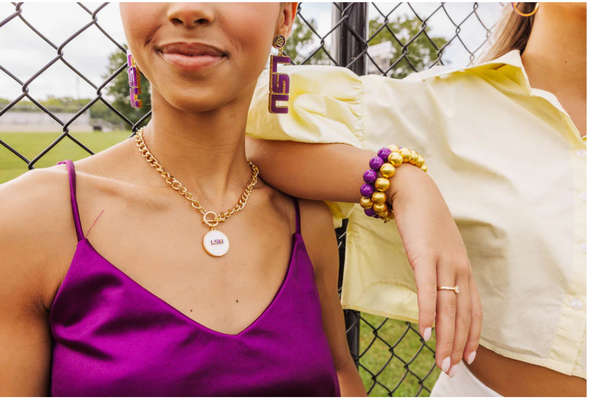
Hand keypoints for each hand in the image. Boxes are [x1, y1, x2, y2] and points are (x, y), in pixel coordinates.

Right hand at [386, 164, 481, 376]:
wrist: (414, 191)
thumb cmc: (424, 221)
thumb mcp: (437, 249)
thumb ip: (440, 269)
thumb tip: (434, 291)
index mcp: (463, 267)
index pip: (474, 308)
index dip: (472, 334)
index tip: (468, 356)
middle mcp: (459, 267)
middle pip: (463, 314)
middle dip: (458, 345)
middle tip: (451, 369)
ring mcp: (444, 261)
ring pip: (448, 308)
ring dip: (446, 338)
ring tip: (441, 362)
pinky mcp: (424, 256)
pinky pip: (427, 290)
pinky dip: (427, 314)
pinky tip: (424, 332)